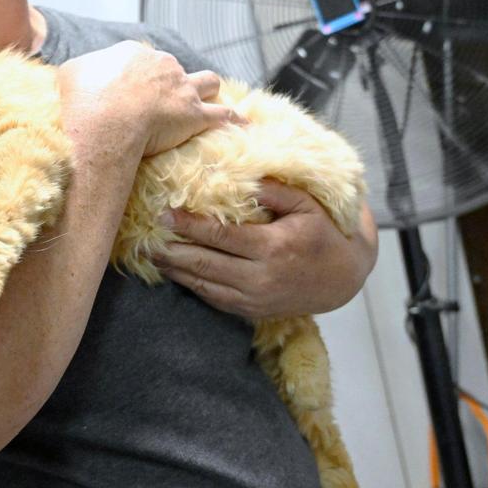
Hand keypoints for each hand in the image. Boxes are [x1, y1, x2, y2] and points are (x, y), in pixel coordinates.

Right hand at [56, 41, 236, 156]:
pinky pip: (223, 115)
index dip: (136, 76)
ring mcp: (182, 89)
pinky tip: (242, 124)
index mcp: (133, 53)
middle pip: (173, 69)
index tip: (128, 93)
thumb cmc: (82, 101)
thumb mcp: (69, 74)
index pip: (140, 60)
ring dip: (207, 90)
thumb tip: (76, 75)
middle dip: (169, 83)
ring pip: (207, 81)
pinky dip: (233, 120)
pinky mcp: (195, 115)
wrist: (104, 122)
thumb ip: (78, 72)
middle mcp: (162, 65)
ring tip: (206, 102)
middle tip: (158, 104)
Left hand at [155, 180, 377, 317]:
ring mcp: (253, 299)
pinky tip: (174, 271)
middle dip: (171, 249)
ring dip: (174, 270)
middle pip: (204, 263)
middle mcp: (259, 278)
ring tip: (150, 254)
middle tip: (146, 236)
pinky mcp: (250, 311)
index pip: (220, 236)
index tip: (165, 214)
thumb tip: (245, 176)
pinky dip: (190, 285)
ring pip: (203, 284)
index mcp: (272, 248)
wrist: (342, 280)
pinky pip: (212, 298)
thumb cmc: (323, 235)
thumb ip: (277, 191)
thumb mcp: (308, 205)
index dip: (189, 226)